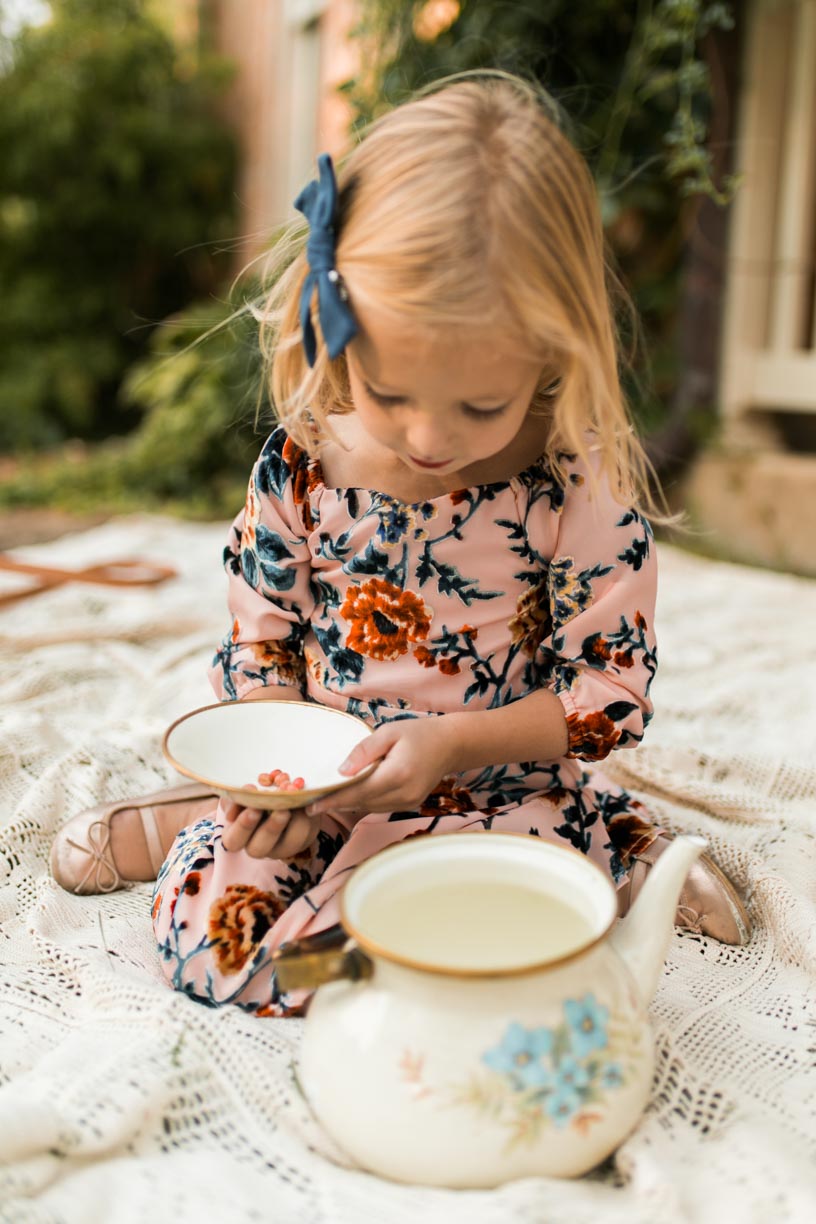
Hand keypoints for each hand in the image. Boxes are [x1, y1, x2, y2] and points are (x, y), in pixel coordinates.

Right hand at [221, 788, 319, 858]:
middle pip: (260, 848)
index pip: (234, 841)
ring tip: (298, 801)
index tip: (253, 808)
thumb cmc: (251, 797)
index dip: (244, 826)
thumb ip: (238, 795)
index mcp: (238, 837)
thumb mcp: (240, 795)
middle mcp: (258, 847)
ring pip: (291, 842)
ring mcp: (282, 847)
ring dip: (296, 821)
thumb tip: (246, 791)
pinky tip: (309, 799)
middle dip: (271, 828)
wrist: (274, 799)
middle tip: (281, 810)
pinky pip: (309, 832)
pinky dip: (310, 815)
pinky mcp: (303, 840)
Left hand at [308, 717, 458, 817]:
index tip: (310, 806)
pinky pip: (380, 806)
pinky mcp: (410, 804)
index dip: (333, 800)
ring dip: (349, 804)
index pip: (358, 792)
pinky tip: (351, 796)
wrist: (449, 744)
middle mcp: (403, 793)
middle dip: (336, 804)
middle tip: (310, 804)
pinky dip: (364, 802)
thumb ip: (363, 751)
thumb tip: (341, 771)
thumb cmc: (417, 733)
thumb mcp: (388, 733)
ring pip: (370, 807)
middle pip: (361, 803)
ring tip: (326, 801)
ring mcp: (408, 802)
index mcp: (397, 774)